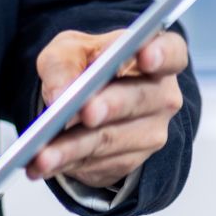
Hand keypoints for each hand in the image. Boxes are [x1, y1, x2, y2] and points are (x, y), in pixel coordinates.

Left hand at [27, 29, 186, 188]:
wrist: (83, 97)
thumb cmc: (84, 64)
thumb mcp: (66, 51)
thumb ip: (61, 65)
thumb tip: (60, 95)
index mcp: (153, 55)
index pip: (172, 52)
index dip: (163, 54)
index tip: (145, 55)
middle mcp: (161, 96)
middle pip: (140, 99)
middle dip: (110, 106)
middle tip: (84, 111)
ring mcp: (151, 132)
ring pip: (113, 138)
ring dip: (76, 147)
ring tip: (43, 153)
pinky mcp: (133, 160)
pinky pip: (101, 162)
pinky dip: (70, 163)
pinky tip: (46, 163)